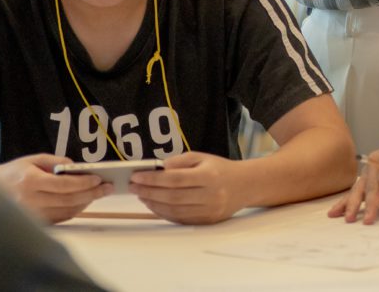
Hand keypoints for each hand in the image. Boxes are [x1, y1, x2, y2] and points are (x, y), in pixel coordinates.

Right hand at [0, 154, 111, 223]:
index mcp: (30, 181)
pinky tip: (84, 201)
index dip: (84, 182)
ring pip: (67, 211)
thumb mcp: (34, 159)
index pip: (63, 184)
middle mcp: (30, 201)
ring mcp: (32, 215)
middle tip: (108, 188)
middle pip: (69, 200)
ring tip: (99, 193)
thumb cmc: (15, 172)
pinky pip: (61, 218)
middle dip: (92, 193)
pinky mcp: (35, 224)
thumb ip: (56, 161)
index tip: (98, 178)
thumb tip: (78, 168)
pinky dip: (75, 210)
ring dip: (86, 202)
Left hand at [129, 152, 246, 224]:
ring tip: (141, 195)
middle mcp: (210, 195)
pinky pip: (180, 219)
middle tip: (133, 186)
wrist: (245, 186)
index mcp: (209, 176)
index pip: (175, 179)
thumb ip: (179, 161)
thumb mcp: (202, 157)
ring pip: (175, 211)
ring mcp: (209, 210)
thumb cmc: (220, 169)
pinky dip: (163, 213)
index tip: (136, 176)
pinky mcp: (206, 221)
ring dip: (153, 204)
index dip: (153, 178)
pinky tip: (154, 205)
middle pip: (173, 196)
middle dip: (149, 191)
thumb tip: (159, 168)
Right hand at [327, 135, 378, 224]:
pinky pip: (356, 191)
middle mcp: (375, 162)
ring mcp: (369, 172)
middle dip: (369, 202)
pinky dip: (346, 202)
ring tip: (348, 218)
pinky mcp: (368, 180)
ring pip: (359, 189)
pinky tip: (335, 212)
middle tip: (368, 220)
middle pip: (370, 184)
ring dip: (353, 204)